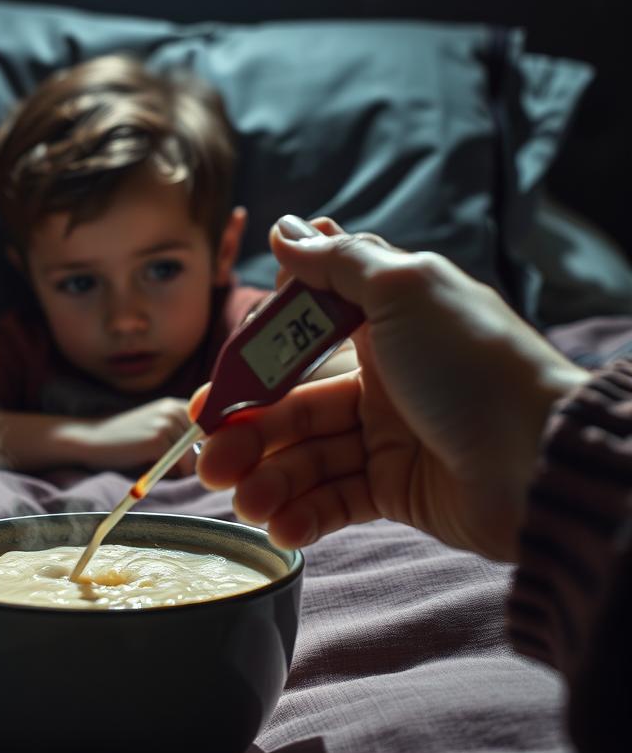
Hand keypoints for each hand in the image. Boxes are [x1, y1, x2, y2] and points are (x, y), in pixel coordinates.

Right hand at [67, 397, 196, 474]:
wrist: (91, 440)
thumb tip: (213, 454)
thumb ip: (181, 434)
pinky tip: (151, 468)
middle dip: (191, 461)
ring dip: (180, 470)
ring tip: (156, 466)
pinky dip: (171, 474)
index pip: (209, 429)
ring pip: (194, 458)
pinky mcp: (159, 439)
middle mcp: (175, 409)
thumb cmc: (124, 440)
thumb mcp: (155, 427)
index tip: (193, 459)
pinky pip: (181, 466)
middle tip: (167, 466)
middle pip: (203, 447)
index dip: (204, 448)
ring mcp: (167, 423)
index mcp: (176, 405)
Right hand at [195, 215, 590, 561]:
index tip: (213, 392)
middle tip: (207, 462)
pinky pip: (338, 500)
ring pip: (308, 458)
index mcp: (385, 328)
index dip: (254, 368)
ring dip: (269, 480)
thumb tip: (284, 228)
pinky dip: (305, 513)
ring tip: (244, 502)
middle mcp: (383, 381)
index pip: (301, 342)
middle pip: (294, 408)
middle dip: (248, 436)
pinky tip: (279, 524)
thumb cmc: (473, 365)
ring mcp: (390, 439)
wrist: (544, 462)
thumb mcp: (405, 291)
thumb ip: (337, 263)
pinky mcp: (398, 492)